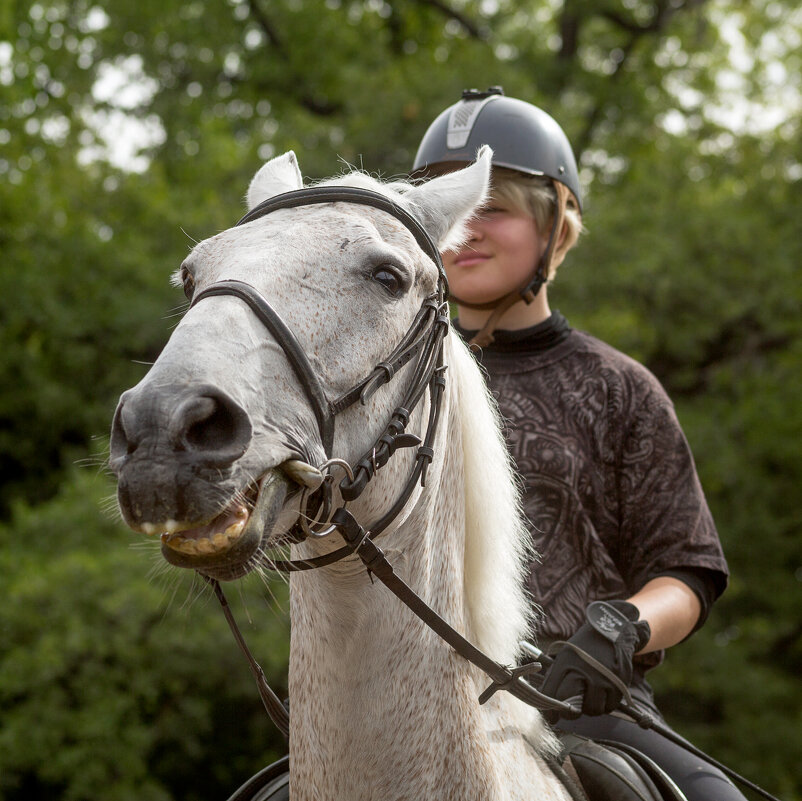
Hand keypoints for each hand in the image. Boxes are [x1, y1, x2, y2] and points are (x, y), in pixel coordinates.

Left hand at [540, 600, 650, 718]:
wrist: (612, 631)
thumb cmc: (584, 646)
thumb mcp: (566, 654)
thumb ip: (557, 675)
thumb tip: (546, 700)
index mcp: (565, 663)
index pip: (551, 694)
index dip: (549, 711)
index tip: (551, 717)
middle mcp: (583, 672)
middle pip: (572, 708)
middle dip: (570, 712)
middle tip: (572, 709)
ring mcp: (602, 679)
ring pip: (592, 710)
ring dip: (590, 708)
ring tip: (590, 696)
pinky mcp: (618, 684)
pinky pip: (610, 706)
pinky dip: (606, 704)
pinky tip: (603, 693)